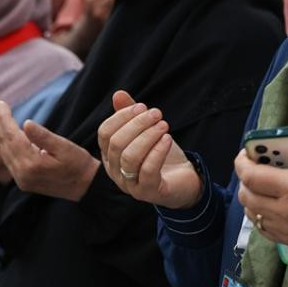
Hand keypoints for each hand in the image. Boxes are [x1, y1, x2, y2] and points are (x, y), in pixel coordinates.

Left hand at [0, 98, 98, 200]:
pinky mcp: (22, 180)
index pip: (12, 137)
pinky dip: (3, 142)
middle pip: (3, 143)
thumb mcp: (65, 147)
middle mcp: (21, 174)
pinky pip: (7, 158)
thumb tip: (26, 122)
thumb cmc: (78, 164)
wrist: (85, 186)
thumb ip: (44, 136)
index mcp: (31, 164)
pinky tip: (2, 131)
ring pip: (3, 151)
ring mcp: (20, 179)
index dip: (4, 118)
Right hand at [97, 91, 200, 207]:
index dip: (122, 117)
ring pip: (130, 157)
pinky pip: (147, 171)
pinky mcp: (148, 192)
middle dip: (138, 124)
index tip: (142, 106)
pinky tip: (167, 139)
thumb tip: (118, 94)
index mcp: (110, 155)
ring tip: (164, 125)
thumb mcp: (147, 132)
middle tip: (157, 114)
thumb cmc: (161, 155)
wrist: (183, 181)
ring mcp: (130, 184)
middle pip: (117, 143)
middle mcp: (115, 171)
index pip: (105, 133)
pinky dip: (158, 151)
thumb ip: (132, 115)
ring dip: (148, 136)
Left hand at [235, 94, 287, 254]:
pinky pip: (263, 228)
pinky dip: (260, 215)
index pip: (253, 177)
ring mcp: (287, 229)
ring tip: (262, 183)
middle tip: (256, 165)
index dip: (242, 163)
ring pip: (252, 214)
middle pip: (247, 196)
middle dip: (245, 179)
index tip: (246, 152)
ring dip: (251, 197)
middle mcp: (287, 212)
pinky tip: (271, 204)